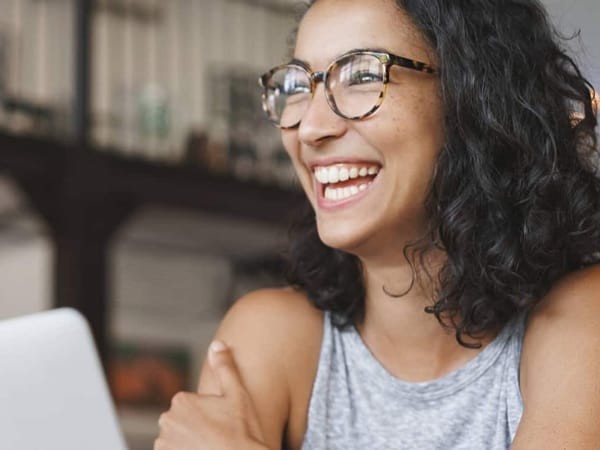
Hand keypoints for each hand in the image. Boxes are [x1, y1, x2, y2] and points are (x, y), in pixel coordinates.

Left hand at [154, 340, 268, 449]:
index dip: (209, 416)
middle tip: (217, 438)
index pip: (192, 407)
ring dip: (188, 445)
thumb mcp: (237, 395)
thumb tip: (217, 344)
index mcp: (181, 401)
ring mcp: (163, 444)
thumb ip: (224, 367)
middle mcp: (166, 421)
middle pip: (182, 424)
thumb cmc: (241, 432)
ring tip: (210, 447)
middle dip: (196, 430)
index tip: (222, 425)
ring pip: (177, 442)